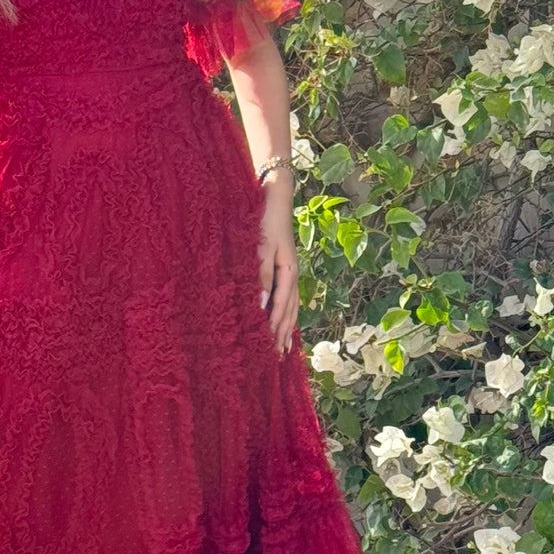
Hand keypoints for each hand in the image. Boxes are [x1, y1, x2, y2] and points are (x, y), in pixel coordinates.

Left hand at [257, 172, 298, 356]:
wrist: (275, 195)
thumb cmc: (266, 220)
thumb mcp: (262, 248)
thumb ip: (261, 277)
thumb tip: (261, 305)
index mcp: (288, 272)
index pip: (282, 307)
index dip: (275, 328)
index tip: (269, 348)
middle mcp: (292, 274)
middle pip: (290, 311)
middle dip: (284, 334)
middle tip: (278, 358)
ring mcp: (290, 270)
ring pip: (291, 306)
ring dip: (286, 327)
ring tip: (283, 347)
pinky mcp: (284, 266)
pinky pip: (287, 296)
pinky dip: (285, 312)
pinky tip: (281, 319)